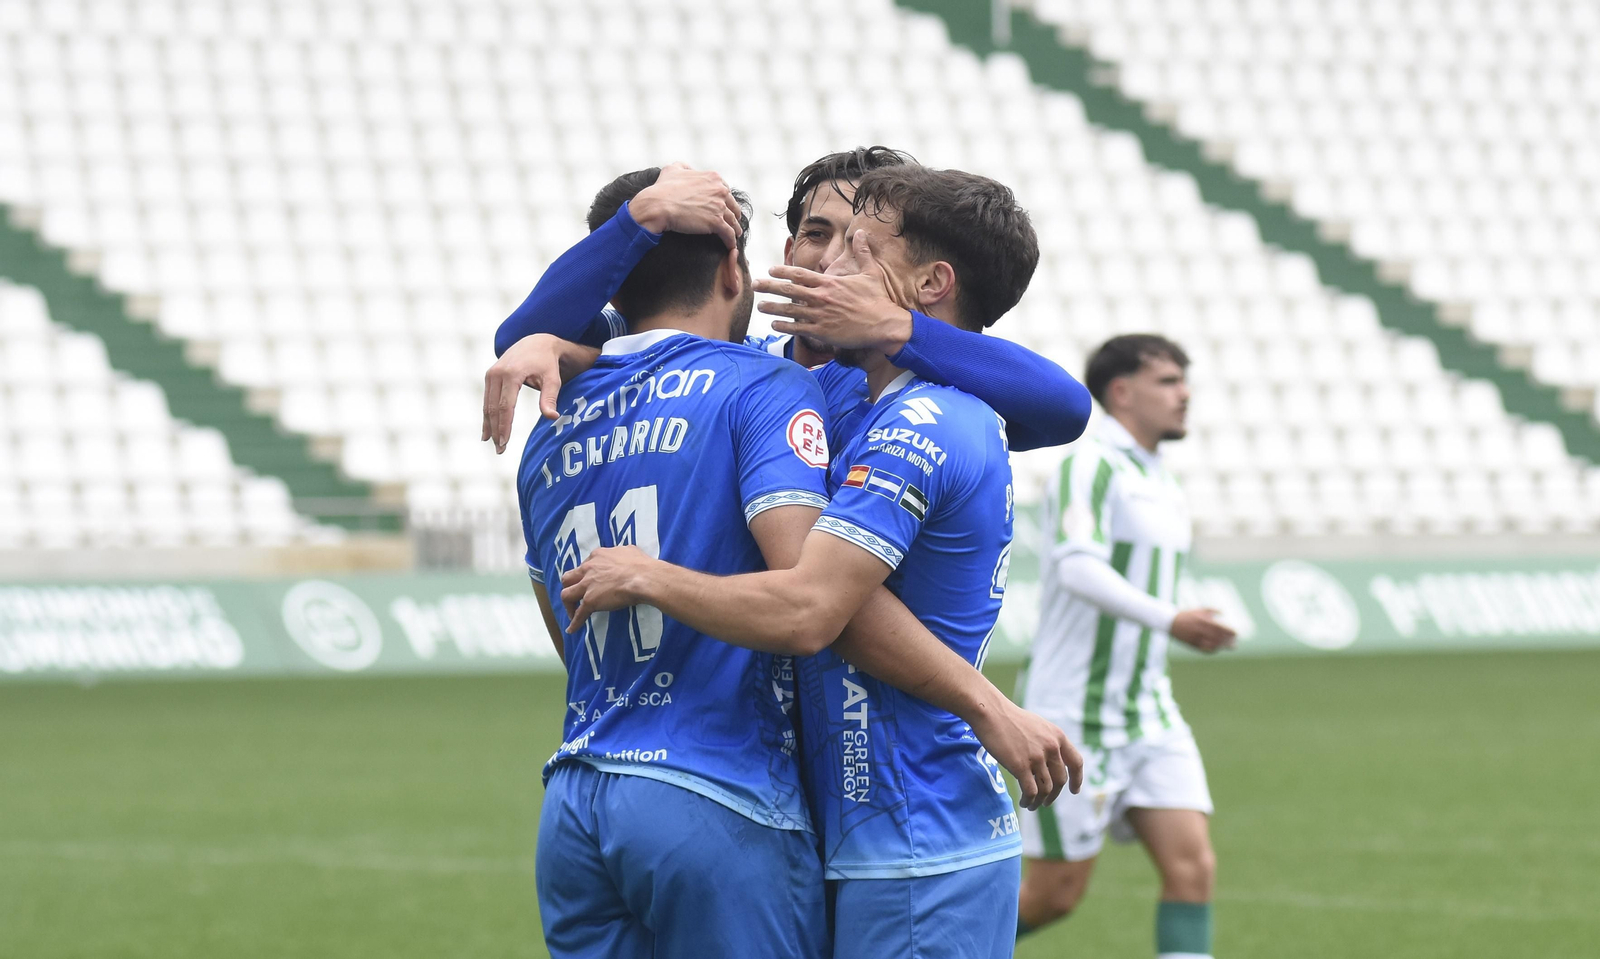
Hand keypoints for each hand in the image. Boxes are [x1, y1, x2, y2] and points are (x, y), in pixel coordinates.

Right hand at [481, 334, 598, 453]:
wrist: (536, 342)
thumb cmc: (547, 362)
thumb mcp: (553, 379)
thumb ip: (550, 398)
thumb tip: (552, 417)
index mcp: (512, 373)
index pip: (506, 406)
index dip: (504, 426)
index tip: (505, 442)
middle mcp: (497, 373)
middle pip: (494, 408)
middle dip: (495, 430)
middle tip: (500, 450)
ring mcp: (491, 374)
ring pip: (487, 405)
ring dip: (489, 426)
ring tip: (493, 444)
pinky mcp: (489, 376)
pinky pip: (487, 399)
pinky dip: (487, 415)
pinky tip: (487, 431)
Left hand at [559, 546, 655, 631]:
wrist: (645, 578)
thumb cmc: (642, 565)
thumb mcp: (628, 551)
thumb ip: (620, 554)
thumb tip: (624, 556)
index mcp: (597, 556)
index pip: (584, 566)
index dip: (586, 575)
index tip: (590, 581)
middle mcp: (588, 569)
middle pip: (568, 578)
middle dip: (570, 586)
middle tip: (576, 595)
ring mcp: (587, 586)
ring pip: (566, 594)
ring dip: (568, 604)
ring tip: (572, 612)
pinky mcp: (590, 601)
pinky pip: (579, 614)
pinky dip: (574, 623)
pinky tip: (572, 629)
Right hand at [628, 162, 742, 248]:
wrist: (657, 205)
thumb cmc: (662, 188)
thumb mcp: (673, 169)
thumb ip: (684, 167)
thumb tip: (688, 168)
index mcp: (712, 178)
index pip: (725, 190)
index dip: (725, 199)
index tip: (725, 206)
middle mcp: (719, 190)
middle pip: (733, 204)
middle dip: (733, 213)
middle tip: (733, 221)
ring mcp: (719, 206)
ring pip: (733, 220)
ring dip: (735, 228)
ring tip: (735, 234)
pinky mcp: (716, 222)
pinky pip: (729, 234)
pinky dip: (731, 240)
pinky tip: (730, 245)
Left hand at [756, 230, 914, 353]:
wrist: (884, 324)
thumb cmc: (878, 299)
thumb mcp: (871, 272)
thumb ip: (862, 252)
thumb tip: (861, 232)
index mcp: (829, 283)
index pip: (800, 274)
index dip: (783, 272)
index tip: (771, 270)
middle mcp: (821, 297)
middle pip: (789, 290)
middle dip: (769, 287)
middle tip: (755, 285)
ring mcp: (820, 315)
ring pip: (790, 310)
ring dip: (772, 308)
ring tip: (759, 306)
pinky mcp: (823, 332)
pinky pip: (799, 328)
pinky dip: (785, 327)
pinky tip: (774, 325)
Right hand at [968, 699, 1083, 810]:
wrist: (991, 712)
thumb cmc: (1010, 719)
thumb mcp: (1038, 726)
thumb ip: (1048, 742)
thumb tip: (1051, 762)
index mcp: (1058, 736)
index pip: (1076, 762)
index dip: (1077, 779)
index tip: (1074, 790)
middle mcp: (1051, 747)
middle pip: (1060, 780)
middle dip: (1054, 795)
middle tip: (1046, 802)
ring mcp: (1036, 757)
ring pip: (1045, 789)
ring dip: (1040, 801)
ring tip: (1032, 805)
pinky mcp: (1020, 766)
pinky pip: (1031, 791)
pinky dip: (1029, 800)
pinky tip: (1024, 802)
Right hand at [1170, 608, 1236, 652]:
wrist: (1170, 622)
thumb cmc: (1186, 615)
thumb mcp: (1199, 610)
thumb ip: (1211, 610)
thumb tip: (1223, 612)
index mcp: (1203, 621)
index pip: (1220, 628)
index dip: (1229, 632)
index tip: (1236, 633)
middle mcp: (1201, 630)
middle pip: (1218, 638)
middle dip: (1228, 641)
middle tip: (1235, 642)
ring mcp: (1196, 638)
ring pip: (1213, 645)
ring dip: (1222, 646)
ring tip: (1229, 647)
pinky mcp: (1192, 644)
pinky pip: (1205, 649)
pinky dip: (1213, 650)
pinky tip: (1217, 649)